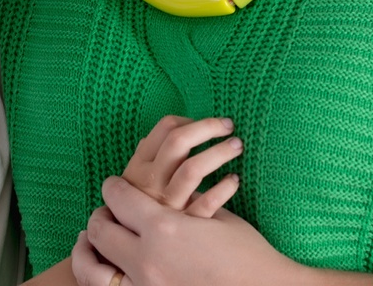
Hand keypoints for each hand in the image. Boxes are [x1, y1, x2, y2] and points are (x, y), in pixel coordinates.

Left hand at [80, 176, 300, 285]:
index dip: (113, 188)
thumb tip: (164, 194)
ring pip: (97, 266)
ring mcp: (146, 285)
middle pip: (100, 230)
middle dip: (99, 217)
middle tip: (105, 211)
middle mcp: (148, 257)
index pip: (119, 198)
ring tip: (97, 241)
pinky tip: (114, 269)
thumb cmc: (246, 252)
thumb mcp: (214, 216)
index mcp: (164, 226)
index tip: (113, 185)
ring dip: (93, 250)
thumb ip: (183, 202)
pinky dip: (108, 276)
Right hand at [121, 115, 241, 214]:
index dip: (189, 120)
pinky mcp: (184, 224)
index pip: (164, 128)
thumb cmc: (142, 211)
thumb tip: (165, 132)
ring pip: (193, 168)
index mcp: (138, 166)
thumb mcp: (137, 184)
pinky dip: (225, 188)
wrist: (135, 252)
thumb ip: (149, 159)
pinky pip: (208, 202)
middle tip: (229, 125)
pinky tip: (234, 180)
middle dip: (207, 127)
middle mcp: (150, 182)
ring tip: (237, 146)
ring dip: (220, 152)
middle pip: (178, 141)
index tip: (204, 124)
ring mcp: (167, 204)